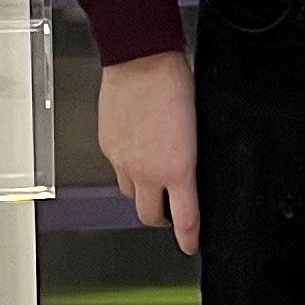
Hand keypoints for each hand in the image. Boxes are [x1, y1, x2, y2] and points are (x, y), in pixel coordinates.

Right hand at [98, 49, 198, 254]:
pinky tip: (137, 150)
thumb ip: (190, 158)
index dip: (188, 238)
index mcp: (177, 169)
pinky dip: (128, 168)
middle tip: (170, 209)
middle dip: (160, 218)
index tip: (190, 244)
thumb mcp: (197, 129)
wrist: (141, 60)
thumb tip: (190, 171)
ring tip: (152, 176)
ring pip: (130, 194)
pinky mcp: (107, 147)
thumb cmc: (174, 84)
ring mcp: (123, 161)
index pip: (184, 219)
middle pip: (149, 216)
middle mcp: (147, 171)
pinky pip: (117, 170)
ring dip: (143, 192)